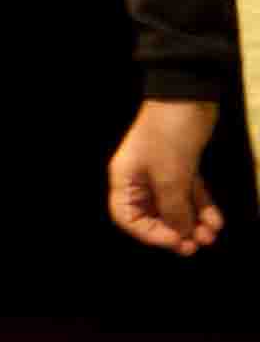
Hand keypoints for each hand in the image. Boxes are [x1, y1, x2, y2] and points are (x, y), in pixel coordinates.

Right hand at [107, 98, 226, 253]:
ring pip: (175, 207)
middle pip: (153, 215)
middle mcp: (141, 179)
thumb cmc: (169, 136)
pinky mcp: (182, 167)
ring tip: (211, 234)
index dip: (150, 234)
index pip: (128, 217)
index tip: (175, 241)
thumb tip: (180, 235)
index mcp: (126, 179)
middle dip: (176, 231)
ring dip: (193, 222)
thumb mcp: (171, 175)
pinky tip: (216, 220)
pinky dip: (202, 208)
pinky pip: (190, 194)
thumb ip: (174, 209)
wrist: (188, 96)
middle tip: (196, 245)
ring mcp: (162, 173)